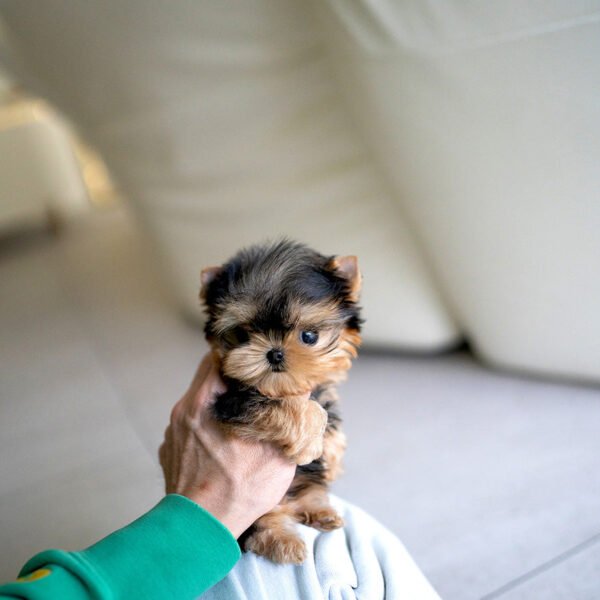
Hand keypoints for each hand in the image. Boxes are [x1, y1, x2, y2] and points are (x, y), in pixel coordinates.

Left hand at [159, 354, 296, 537]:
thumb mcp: (278, 454)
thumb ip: (291, 418)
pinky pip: (191, 422)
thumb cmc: (237, 492)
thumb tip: (303, 392)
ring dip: (220, 400)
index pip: (216, 357)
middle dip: (233, 376)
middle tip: (256, 383)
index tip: (256, 359)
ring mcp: (174, 431)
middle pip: (208, 376)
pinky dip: (208, 422)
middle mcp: (183, 412)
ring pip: (200, 400)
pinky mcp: (171, 448)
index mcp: (203, 404)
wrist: (198, 531)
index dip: (238, 354)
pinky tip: (224, 440)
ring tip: (243, 412)